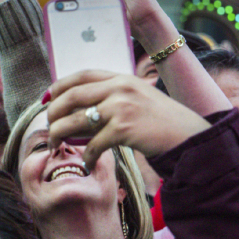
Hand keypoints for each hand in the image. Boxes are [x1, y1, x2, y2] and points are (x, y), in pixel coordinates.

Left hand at [46, 70, 210, 164]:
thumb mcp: (142, 99)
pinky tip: (87, 163)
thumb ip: (116, 98)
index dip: (60, 86)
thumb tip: (83, 113)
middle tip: (49, 126)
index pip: (82, 75)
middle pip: (72, 96)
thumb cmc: (166, 123)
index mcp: (123, 79)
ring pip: (75, 120)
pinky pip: (93, 143)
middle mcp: (120, 89)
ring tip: (56, 145)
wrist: (190, 137)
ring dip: (60, 134)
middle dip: (54, 113)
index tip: (48, 99)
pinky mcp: (124, 129)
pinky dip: (87, 156)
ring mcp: (121, 108)